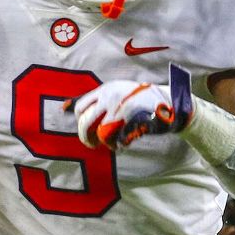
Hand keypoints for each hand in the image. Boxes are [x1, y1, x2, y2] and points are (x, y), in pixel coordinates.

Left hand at [71, 64, 193, 148]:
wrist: (171, 101)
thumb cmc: (139, 99)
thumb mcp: (115, 93)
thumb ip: (92, 100)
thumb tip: (63, 108)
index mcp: (106, 89)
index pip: (81, 108)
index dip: (81, 122)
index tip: (88, 129)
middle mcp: (112, 97)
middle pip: (86, 123)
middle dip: (86, 138)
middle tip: (91, 144)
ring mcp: (123, 109)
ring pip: (102, 133)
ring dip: (105, 143)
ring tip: (112, 144)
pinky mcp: (135, 121)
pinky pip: (119, 139)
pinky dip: (120, 145)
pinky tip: (124, 144)